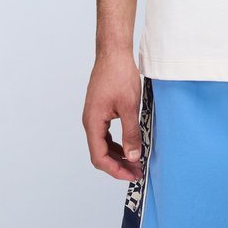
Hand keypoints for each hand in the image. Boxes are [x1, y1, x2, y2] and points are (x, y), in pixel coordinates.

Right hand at [82, 52, 142, 180]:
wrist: (113, 52)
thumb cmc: (119, 74)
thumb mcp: (130, 106)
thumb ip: (131, 133)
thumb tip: (133, 156)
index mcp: (93, 122)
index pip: (99, 157)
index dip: (115, 170)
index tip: (132, 175)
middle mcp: (90, 121)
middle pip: (99, 153)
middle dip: (118, 165)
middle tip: (137, 172)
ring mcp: (94, 116)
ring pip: (103, 144)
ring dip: (118, 155)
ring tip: (135, 162)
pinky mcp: (100, 110)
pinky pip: (105, 134)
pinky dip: (117, 143)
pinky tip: (130, 145)